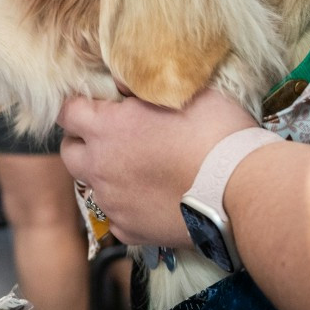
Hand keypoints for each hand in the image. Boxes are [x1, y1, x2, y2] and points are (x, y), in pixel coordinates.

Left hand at [57, 88, 255, 246]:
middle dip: (83, 142)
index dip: (80, 107)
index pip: (67, 112)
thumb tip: (124, 79)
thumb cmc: (217, 131)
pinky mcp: (131, 230)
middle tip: (110, 137)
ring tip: (136, 170)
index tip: (97, 106)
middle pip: (70, 152)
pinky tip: (150, 200)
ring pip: (91, 186)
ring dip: (105, 176)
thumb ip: (147, 84)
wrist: (242, 189)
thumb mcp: (184, 90)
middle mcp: (100, 166)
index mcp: (107, 127)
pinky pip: (116, 217)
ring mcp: (113, 202)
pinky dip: (126, 208)